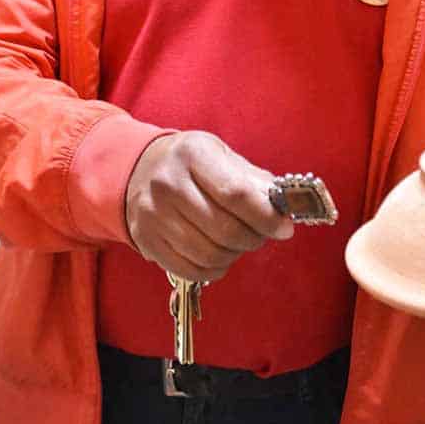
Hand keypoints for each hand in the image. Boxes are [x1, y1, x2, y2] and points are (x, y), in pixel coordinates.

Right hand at [125, 131, 293, 280]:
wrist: (140, 169)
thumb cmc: (192, 163)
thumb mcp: (222, 156)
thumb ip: (253, 181)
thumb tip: (284, 209)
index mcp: (193, 154)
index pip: (235, 193)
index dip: (266, 216)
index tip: (285, 228)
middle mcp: (168, 183)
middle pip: (224, 228)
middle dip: (254, 238)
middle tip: (262, 234)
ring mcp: (153, 214)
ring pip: (209, 254)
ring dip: (235, 254)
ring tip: (240, 242)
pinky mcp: (146, 240)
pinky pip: (190, 269)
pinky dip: (214, 270)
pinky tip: (220, 257)